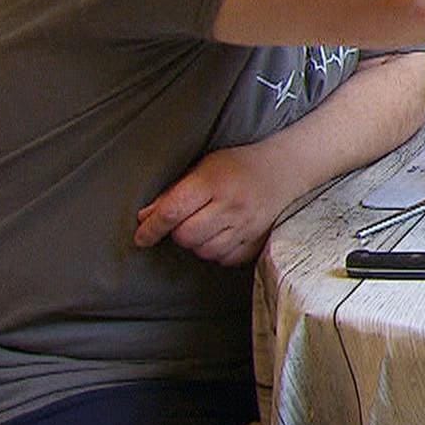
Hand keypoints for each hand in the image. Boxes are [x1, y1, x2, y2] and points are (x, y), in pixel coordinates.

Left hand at [134, 145, 289, 265]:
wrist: (282, 170)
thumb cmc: (238, 165)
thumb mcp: (203, 167)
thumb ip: (174, 192)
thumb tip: (146, 217)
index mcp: (212, 182)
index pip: (172, 212)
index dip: (151, 228)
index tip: (142, 236)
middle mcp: (230, 206)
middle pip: (186, 236)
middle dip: (177, 232)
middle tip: (183, 221)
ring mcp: (246, 226)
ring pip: (204, 251)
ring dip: (197, 243)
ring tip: (204, 226)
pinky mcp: (256, 241)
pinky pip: (225, 258)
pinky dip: (216, 251)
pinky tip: (220, 235)